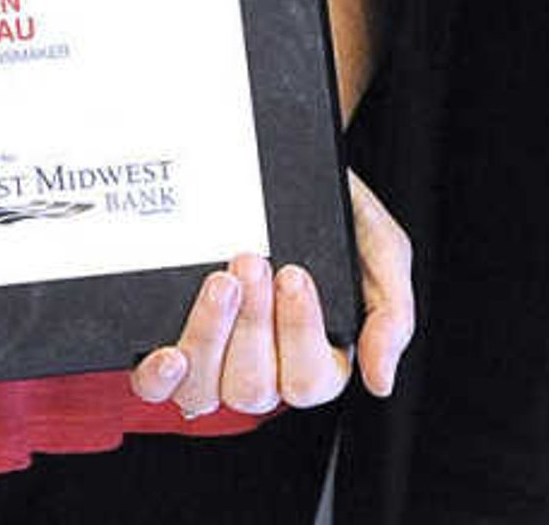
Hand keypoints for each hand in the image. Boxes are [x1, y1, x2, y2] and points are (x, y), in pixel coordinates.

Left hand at [128, 172, 415, 416]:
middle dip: (252, 324)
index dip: (299, 333)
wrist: (281, 158)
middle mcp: (265, 367)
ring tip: (219, 280)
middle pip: (254, 390)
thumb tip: (380, 380)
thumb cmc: (335, 209)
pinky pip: (158, 387)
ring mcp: (216, 357)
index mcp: (318, 356)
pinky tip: (169, 351)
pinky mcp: (175, 337)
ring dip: (210, 337)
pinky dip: (160, 378)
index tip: (294, 272)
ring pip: (206, 390)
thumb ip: (390, 314)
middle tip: (251, 260)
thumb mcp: (380, 250)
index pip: (309, 382)